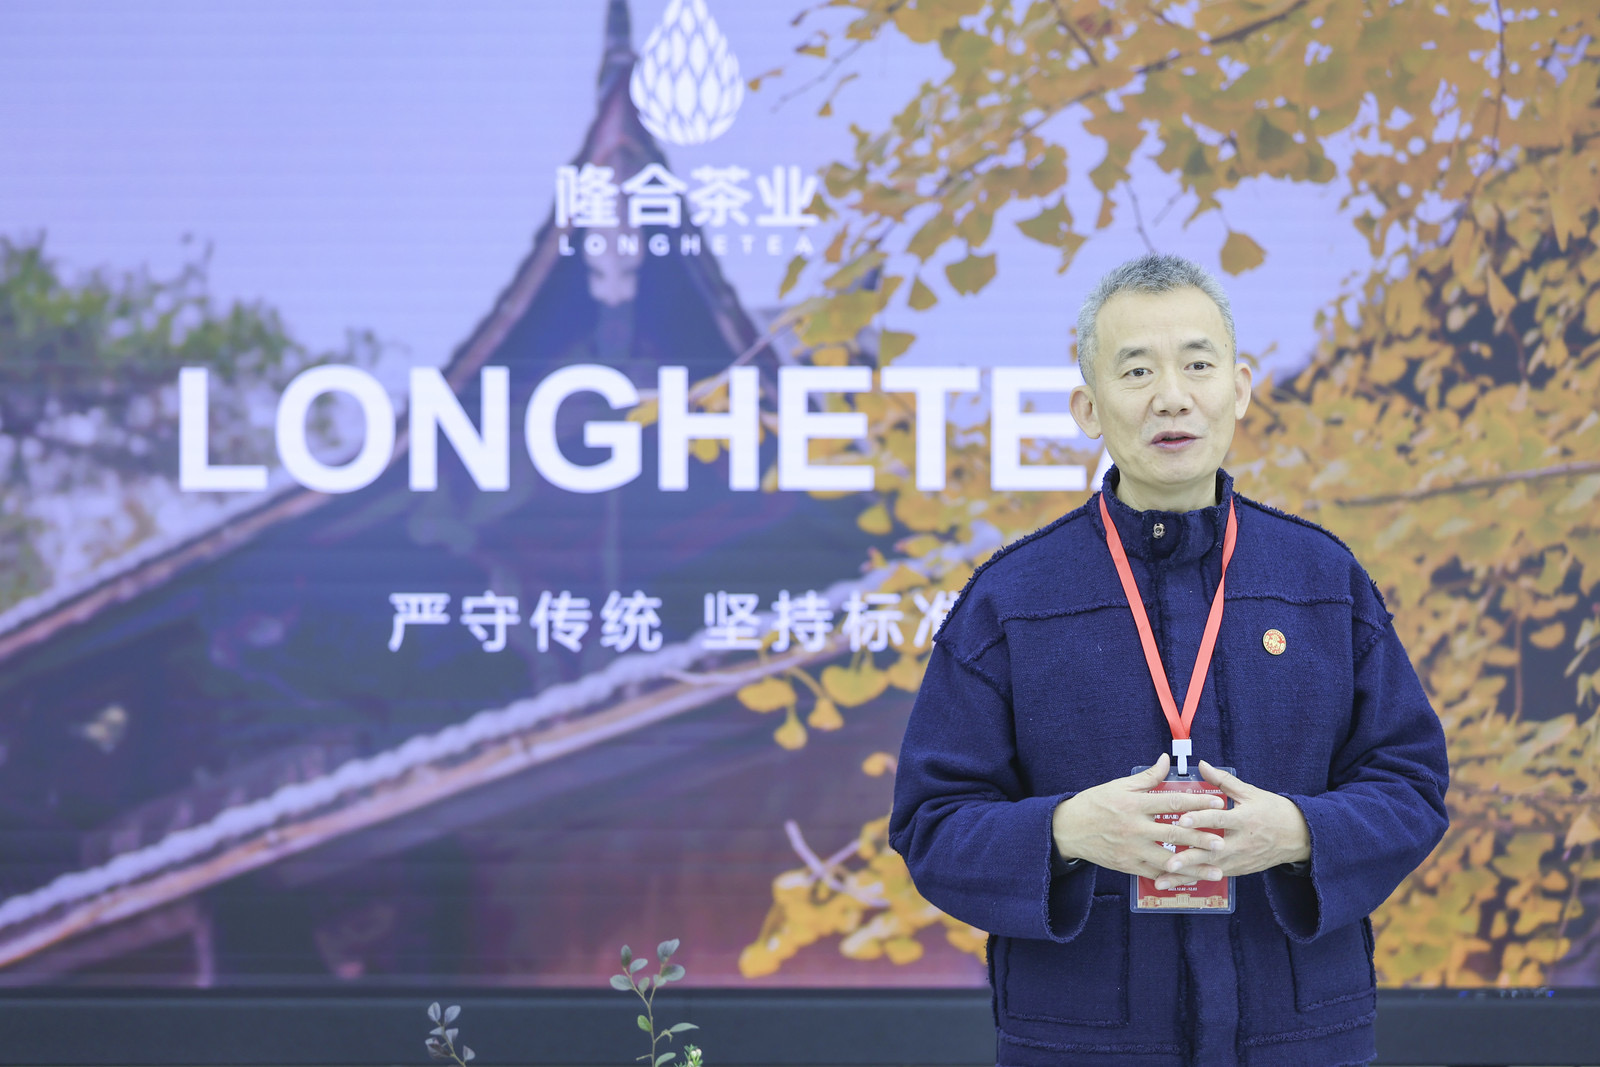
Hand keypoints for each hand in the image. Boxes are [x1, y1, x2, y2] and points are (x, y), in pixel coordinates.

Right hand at [1051, 754, 1227, 882]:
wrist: (1068, 829)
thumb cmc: (1095, 804)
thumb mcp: (1118, 785)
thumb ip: (1147, 777)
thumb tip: (1166, 760)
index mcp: (1134, 803)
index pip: (1171, 801)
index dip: (1197, 801)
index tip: (1218, 801)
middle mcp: (1135, 827)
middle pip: (1174, 833)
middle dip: (1200, 838)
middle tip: (1222, 842)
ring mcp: (1132, 848)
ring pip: (1168, 859)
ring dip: (1194, 866)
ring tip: (1216, 870)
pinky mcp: (1128, 865)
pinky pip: (1155, 873)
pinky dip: (1174, 877)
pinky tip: (1191, 879)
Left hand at [1155, 761, 1311, 887]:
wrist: (1299, 836)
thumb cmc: (1273, 810)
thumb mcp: (1250, 792)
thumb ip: (1223, 780)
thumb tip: (1201, 764)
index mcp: (1245, 820)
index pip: (1219, 820)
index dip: (1200, 819)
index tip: (1181, 820)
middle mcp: (1242, 843)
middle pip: (1212, 852)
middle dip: (1189, 858)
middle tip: (1167, 862)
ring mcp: (1240, 860)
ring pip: (1210, 868)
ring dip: (1186, 875)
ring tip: (1163, 880)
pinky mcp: (1239, 870)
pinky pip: (1213, 874)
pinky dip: (1194, 879)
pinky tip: (1175, 883)